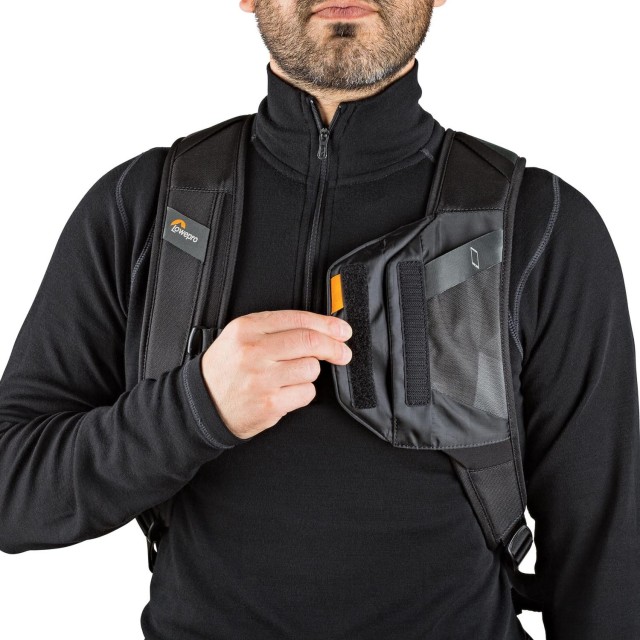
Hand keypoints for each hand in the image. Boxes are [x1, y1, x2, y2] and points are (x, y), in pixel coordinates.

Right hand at [200, 310, 352, 439]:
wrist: (203, 404)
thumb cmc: (226, 369)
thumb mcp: (240, 337)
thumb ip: (275, 328)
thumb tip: (321, 328)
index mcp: (247, 329)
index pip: (298, 320)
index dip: (327, 325)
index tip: (342, 331)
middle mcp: (254, 351)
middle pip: (310, 342)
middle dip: (334, 347)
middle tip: (343, 352)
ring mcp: (262, 379)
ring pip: (311, 368)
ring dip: (310, 372)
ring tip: (292, 375)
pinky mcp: (270, 404)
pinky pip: (306, 393)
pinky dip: (303, 392)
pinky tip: (286, 391)